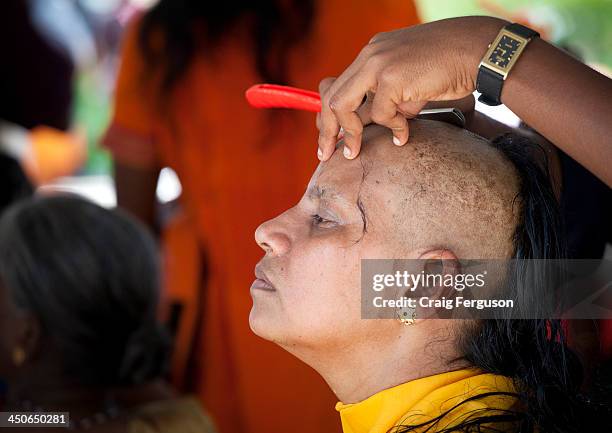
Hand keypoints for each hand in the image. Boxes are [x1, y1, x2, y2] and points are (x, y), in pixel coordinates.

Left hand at [316, 16, 505, 159]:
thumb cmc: (448, 69)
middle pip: (330, 96)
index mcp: (372, 54)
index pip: (336, 85)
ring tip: (354, 152)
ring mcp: (378, 63)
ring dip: (348, 134)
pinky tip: (404, 135)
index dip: (328, 115)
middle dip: (326, 129)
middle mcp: (370, 55)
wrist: (476, 51)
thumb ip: (386, 101)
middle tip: (325, 154)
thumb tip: (367, 126)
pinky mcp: (392, 77)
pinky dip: (392, 128)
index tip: (329, 138)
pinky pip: (380, 114)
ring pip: (343, 105)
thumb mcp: (408, 85)